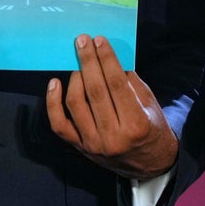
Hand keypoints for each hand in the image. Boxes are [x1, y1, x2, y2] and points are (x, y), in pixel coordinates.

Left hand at [46, 35, 177, 179]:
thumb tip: (109, 58)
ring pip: (76, 104)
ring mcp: (93, 144)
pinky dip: (53, 103)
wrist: (149, 164)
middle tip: (82, 41)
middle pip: (95, 91)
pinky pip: (59, 124)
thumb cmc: (152, 128)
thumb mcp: (150, 104)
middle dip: (88, 62)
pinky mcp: (80, 148)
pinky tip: (54, 83)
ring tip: (78, 62)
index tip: (100, 41)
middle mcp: (113, 136)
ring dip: (74, 78)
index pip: (117, 84)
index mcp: (136, 124)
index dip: (107, 60)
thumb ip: (131, 83)